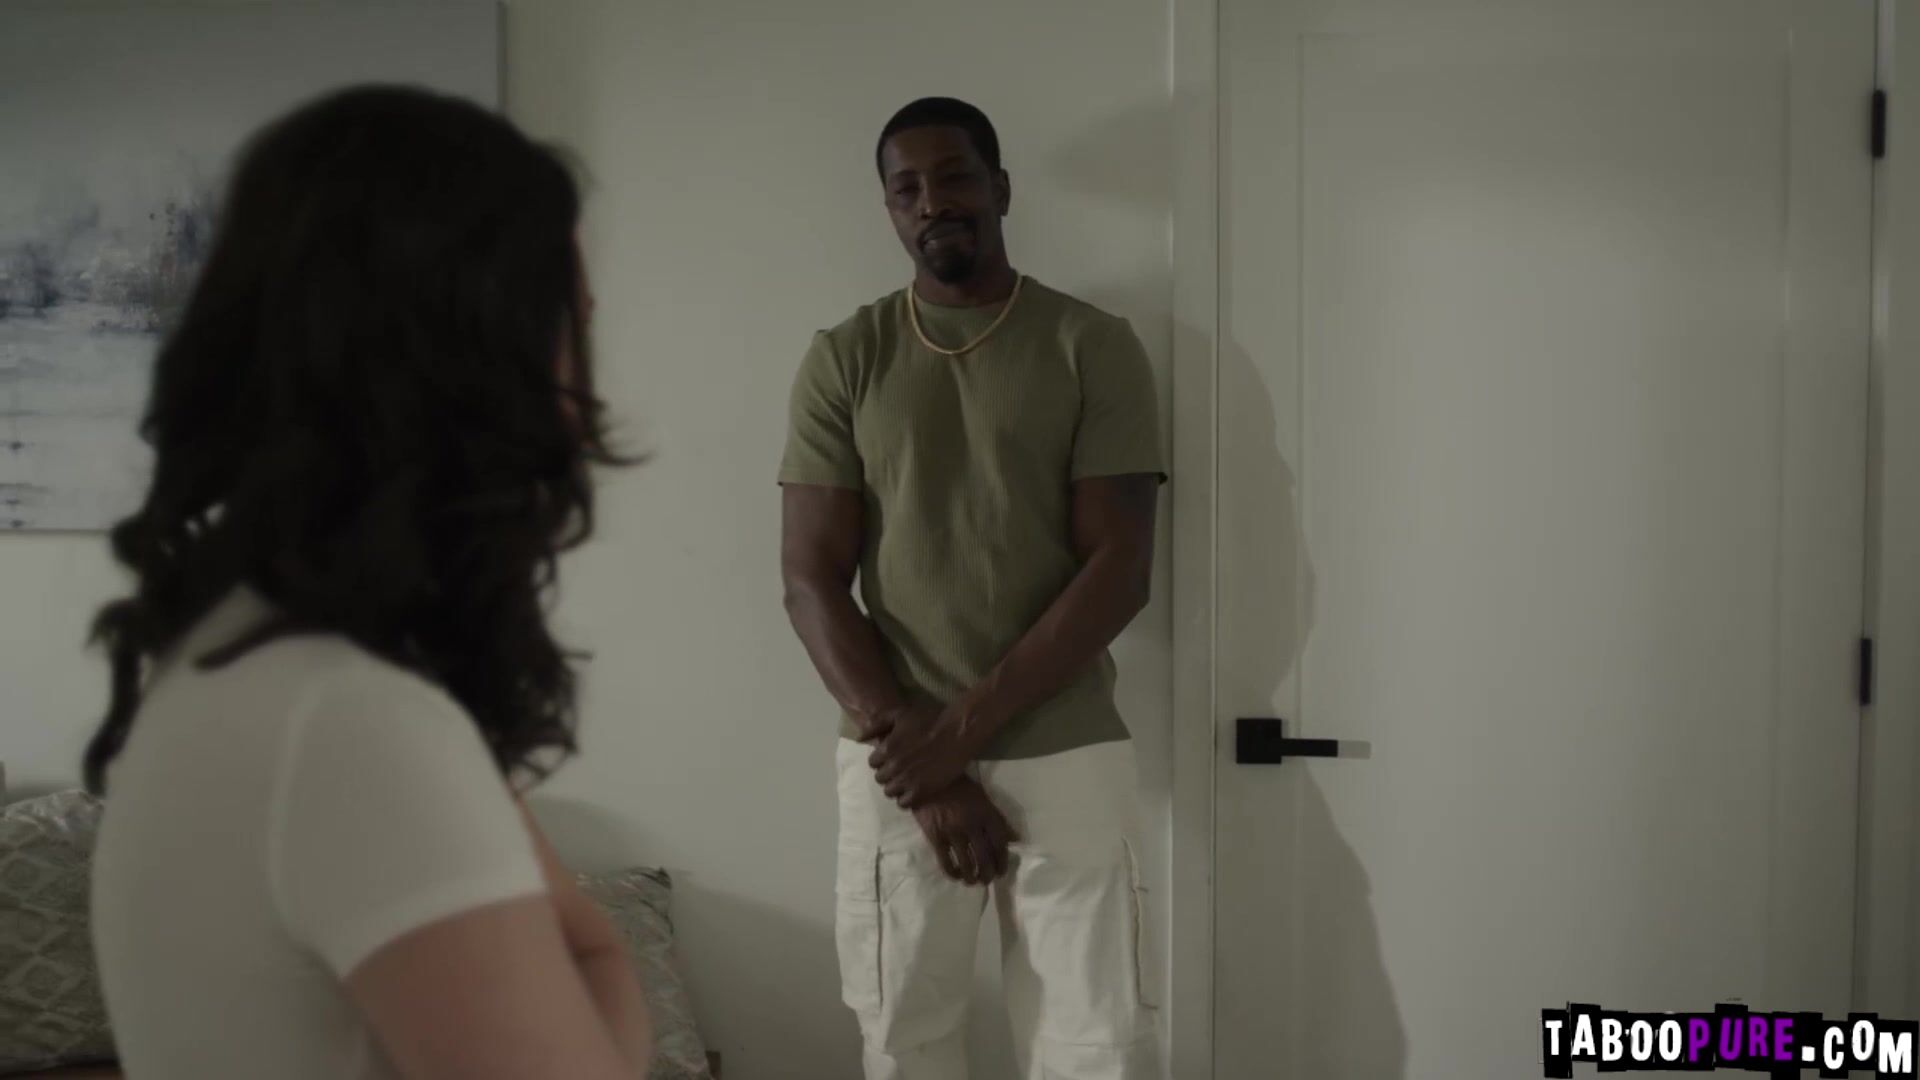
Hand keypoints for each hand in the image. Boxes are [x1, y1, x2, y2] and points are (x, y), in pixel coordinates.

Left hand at [869, 702, 988, 808]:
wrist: (955, 734)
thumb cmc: (928, 720)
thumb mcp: (899, 714)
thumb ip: (876, 725)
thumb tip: (859, 739)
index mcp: (886, 749)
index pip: (873, 763)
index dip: (882, 760)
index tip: (892, 758)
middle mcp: (893, 767)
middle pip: (880, 778)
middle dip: (888, 774)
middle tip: (900, 769)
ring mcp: (906, 781)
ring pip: (890, 792)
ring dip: (896, 787)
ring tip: (907, 781)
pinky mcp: (921, 791)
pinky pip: (904, 803)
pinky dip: (906, 799)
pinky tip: (914, 791)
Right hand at [911, 777, 1017, 884]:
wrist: (928, 779)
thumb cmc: (958, 787)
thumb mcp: (982, 798)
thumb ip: (997, 819)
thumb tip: (1014, 839)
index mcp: (986, 813)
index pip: (999, 842)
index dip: (1002, 861)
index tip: (1001, 871)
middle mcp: (971, 824)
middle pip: (985, 857)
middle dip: (988, 873)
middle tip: (987, 880)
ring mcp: (952, 832)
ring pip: (966, 863)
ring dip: (971, 877)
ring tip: (972, 881)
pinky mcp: (935, 836)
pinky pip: (946, 861)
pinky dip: (952, 873)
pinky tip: (955, 875)